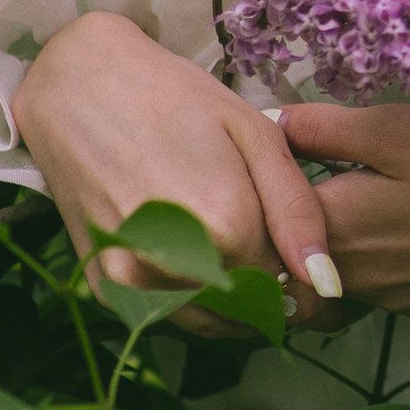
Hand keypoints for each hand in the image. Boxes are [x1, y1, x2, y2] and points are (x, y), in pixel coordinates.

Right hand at [13, 11, 347, 335]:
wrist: (82, 86)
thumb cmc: (177, 99)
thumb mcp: (256, 134)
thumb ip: (297, 210)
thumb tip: (326, 282)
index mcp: (226, 225)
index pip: (288, 285)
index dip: (305, 279)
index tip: (308, 266)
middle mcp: (176, 263)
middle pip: (250, 310)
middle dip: (272, 296)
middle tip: (274, 258)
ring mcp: (132, 279)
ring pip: (210, 324)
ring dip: (234, 307)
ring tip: (237, 257)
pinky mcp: (104, 285)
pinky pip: (165, 315)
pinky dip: (191, 301)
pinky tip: (196, 259)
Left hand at [277, 101, 409, 316]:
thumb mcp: (395, 129)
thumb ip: (324, 128)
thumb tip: (274, 126)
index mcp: (330, 228)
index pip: (262, 217)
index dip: (264, 186)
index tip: (280, 160)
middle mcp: (347, 276)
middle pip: (293, 253)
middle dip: (295, 219)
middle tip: (323, 177)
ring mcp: (386, 298)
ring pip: (335, 271)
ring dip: (339, 240)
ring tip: (370, 199)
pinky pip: (377, 284)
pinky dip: (379, 259)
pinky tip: (408, 228)